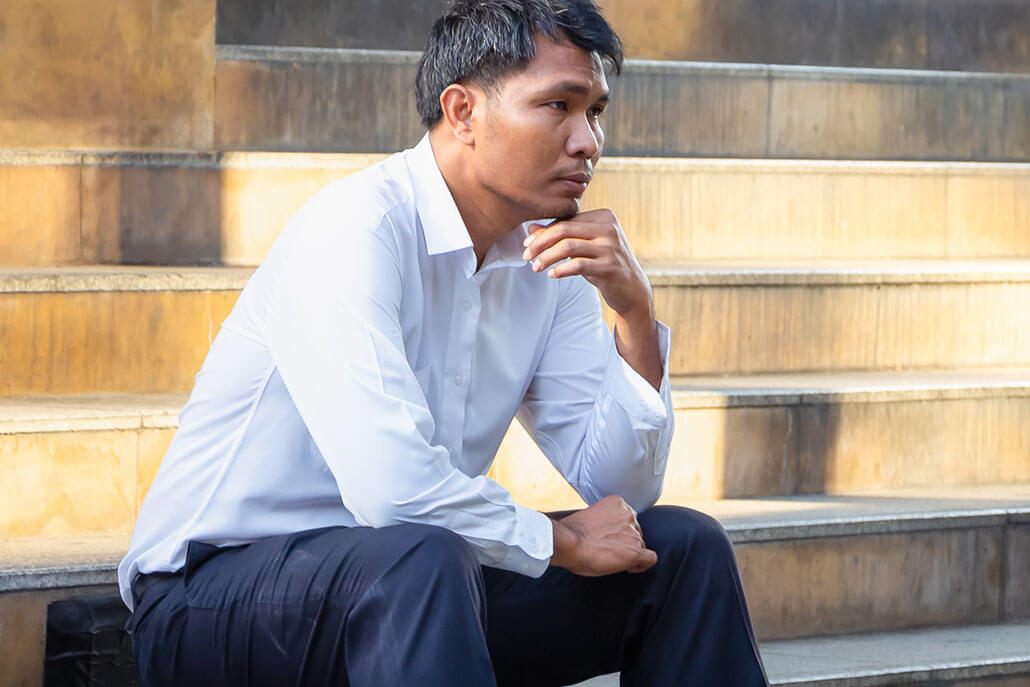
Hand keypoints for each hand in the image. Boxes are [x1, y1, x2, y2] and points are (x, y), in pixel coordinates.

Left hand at [523, 208, 662, 389]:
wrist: (632, 289)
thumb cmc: (605, 264)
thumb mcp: (584, 246)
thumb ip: (562, 235)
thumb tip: (531, 228)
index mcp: (604, 216)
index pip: (566, 221)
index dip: (543, 232)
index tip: (527, 244)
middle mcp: (609, 228)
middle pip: (564, 230)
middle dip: (540, 243)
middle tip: (526, 256)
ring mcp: (611, 247)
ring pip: (568, 246)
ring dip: (547, 258)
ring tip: (536, 267)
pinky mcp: (610, 267)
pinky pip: (578, 265)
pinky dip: (561, 269)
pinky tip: (552, 275)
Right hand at [550, 495, 657, 575]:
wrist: (569, 542)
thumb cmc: (571, 531)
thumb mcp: (589, 515)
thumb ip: (603, 519)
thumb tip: (603, 531)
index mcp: (618, 503)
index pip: (629, 518)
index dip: (622, 531)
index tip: (613, 539)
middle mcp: (629, 515)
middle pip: (636, 532)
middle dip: (626, 542)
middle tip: (610, 551)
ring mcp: (633, 534)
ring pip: (641, 546)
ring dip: (630, 553)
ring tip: (613, 560)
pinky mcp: (635, 551)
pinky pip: (650, 559)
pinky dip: (642, 565)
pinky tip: (630, 567)